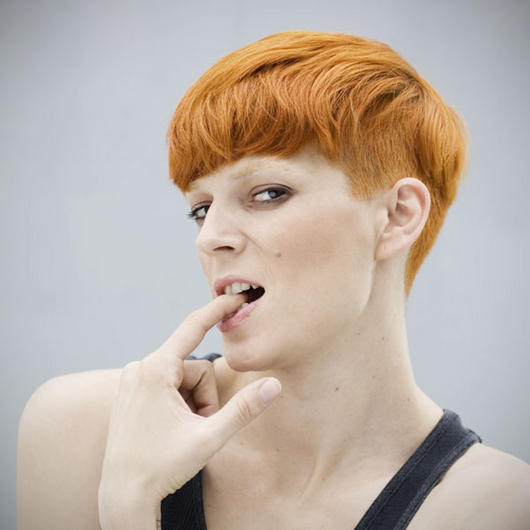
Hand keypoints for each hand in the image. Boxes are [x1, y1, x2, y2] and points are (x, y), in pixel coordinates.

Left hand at [98, 294, 281, 526]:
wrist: (121, 496)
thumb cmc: (161, 468)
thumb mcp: (208, 437)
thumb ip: (243, 409)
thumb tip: (274, 385)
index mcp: (154, 370)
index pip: (193, 328)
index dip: (217, 310)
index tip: (234, 296)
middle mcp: (139, 367)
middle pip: (194, 368)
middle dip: (205, 397)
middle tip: (197, 428)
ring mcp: (132, 379)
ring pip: (182, 378)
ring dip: (192, 404)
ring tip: (181, 431)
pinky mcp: (131, 389)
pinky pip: (167, 384)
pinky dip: (178, 403)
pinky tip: (168, 427)